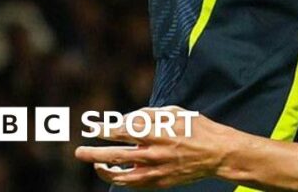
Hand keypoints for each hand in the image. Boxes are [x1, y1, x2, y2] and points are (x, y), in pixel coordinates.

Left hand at [75, 106, 237, 187]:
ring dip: (103, 170)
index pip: (123, 132)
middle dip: (94, 154)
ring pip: (122, 175)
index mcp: (159, 132)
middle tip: (79, 151)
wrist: (218, 153)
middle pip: (116, 155)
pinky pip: (134, 184)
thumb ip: (150, 114)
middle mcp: (155, 153)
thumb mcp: (177, 112)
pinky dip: (120, 180)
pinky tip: (113, 173)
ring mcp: (157, 170)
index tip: (92, 128)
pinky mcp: (160, 182)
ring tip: (93, 165)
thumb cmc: (198, 128)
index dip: (104, 130)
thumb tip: (128, 119)